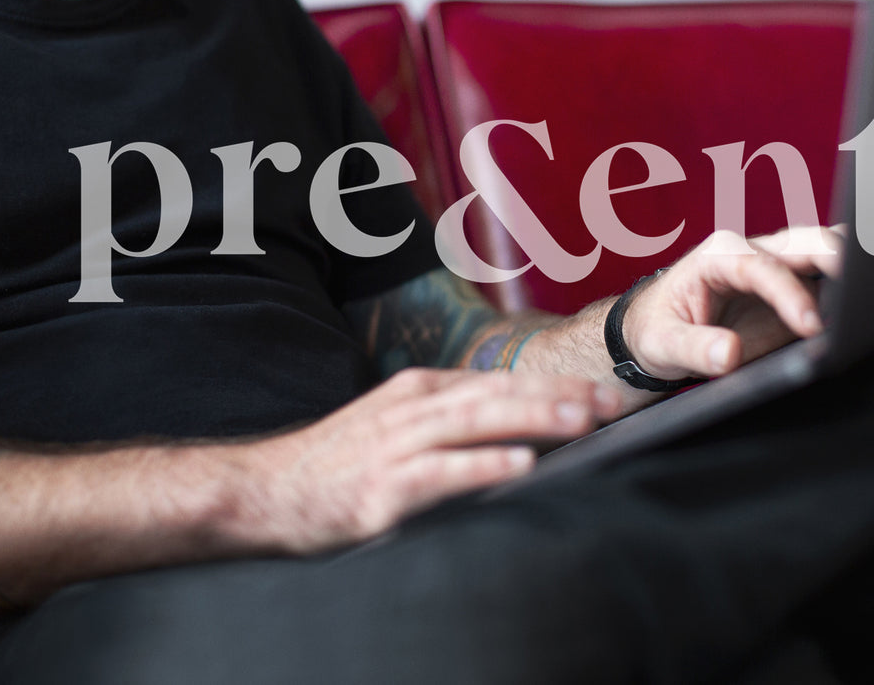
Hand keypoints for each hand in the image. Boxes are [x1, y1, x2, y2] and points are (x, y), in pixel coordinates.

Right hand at [231, 368, 622, 553]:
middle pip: (498, 394)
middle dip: (559, 396)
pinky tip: (521, 464)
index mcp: (418, 392)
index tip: (602, 392)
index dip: (553, 385)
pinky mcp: (382, 489)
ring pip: (476, 422)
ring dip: (533, 418)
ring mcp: (396, 446)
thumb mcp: (392, 429)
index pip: (498, 382)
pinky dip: (483, 464)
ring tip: (582, 420)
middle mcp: (412, 409)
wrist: (259, 492)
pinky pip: (441, 473)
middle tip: (614, 401)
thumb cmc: (333, 466)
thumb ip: (446, 426)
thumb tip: (515, 432)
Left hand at [621, 226, 844, 383]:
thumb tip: (729, 354)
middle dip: (836, 254)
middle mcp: (753, 251)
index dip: (789, 294)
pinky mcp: (796, 287)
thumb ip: (695, 348)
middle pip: (802, 242)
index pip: (761, 268)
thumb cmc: (658, 331)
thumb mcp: (664, 344)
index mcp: (718, 256)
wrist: (658, 329)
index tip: (812, 325)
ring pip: (823, 249)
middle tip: (867, 281)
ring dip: (855, 259)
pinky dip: (856, 276)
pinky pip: (831, 274)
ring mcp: (779, 265)